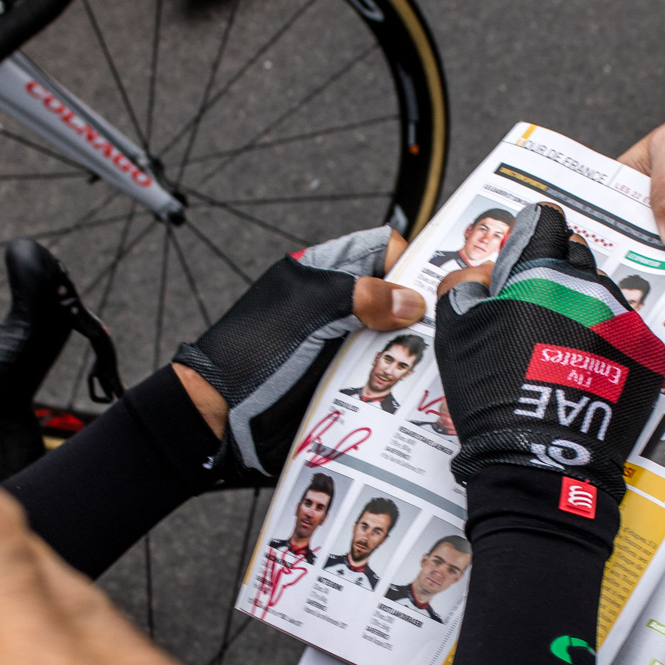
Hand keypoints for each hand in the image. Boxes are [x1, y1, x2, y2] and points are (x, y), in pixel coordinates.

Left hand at [173, 227, 422, 479]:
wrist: (219, 413)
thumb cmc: (252, 349)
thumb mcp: (307, 310)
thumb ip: (359, 297)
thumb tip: (412, 302)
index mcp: (322, 274)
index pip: (377, 251)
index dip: (405, 262)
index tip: (431, 288)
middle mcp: (334, 306)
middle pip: (391, 298)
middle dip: (417, 312)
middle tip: (445, 330)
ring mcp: (337, 345)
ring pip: (389, 339)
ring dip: (409, 351)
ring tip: (436, 363)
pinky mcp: (339, 381)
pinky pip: (376, 374)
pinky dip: (395, 381)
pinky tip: (416, 390)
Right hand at [435, 203, 664, 503]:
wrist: (541, 458)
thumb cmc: (492, 396)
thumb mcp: (454, 333)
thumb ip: (462, 285)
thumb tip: (484, 272)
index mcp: (542, 273)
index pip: (546, 224)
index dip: (532, 233)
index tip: (527, 249)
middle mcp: (590, 288)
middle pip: (578, 257)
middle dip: (558, 272)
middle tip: (538, 307)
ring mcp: (623, 321)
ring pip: (603, 296)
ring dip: (584, 308)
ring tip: (562, 348)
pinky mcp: (647, 354)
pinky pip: (626, 333)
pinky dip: (608, 343)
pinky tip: (585, 370)